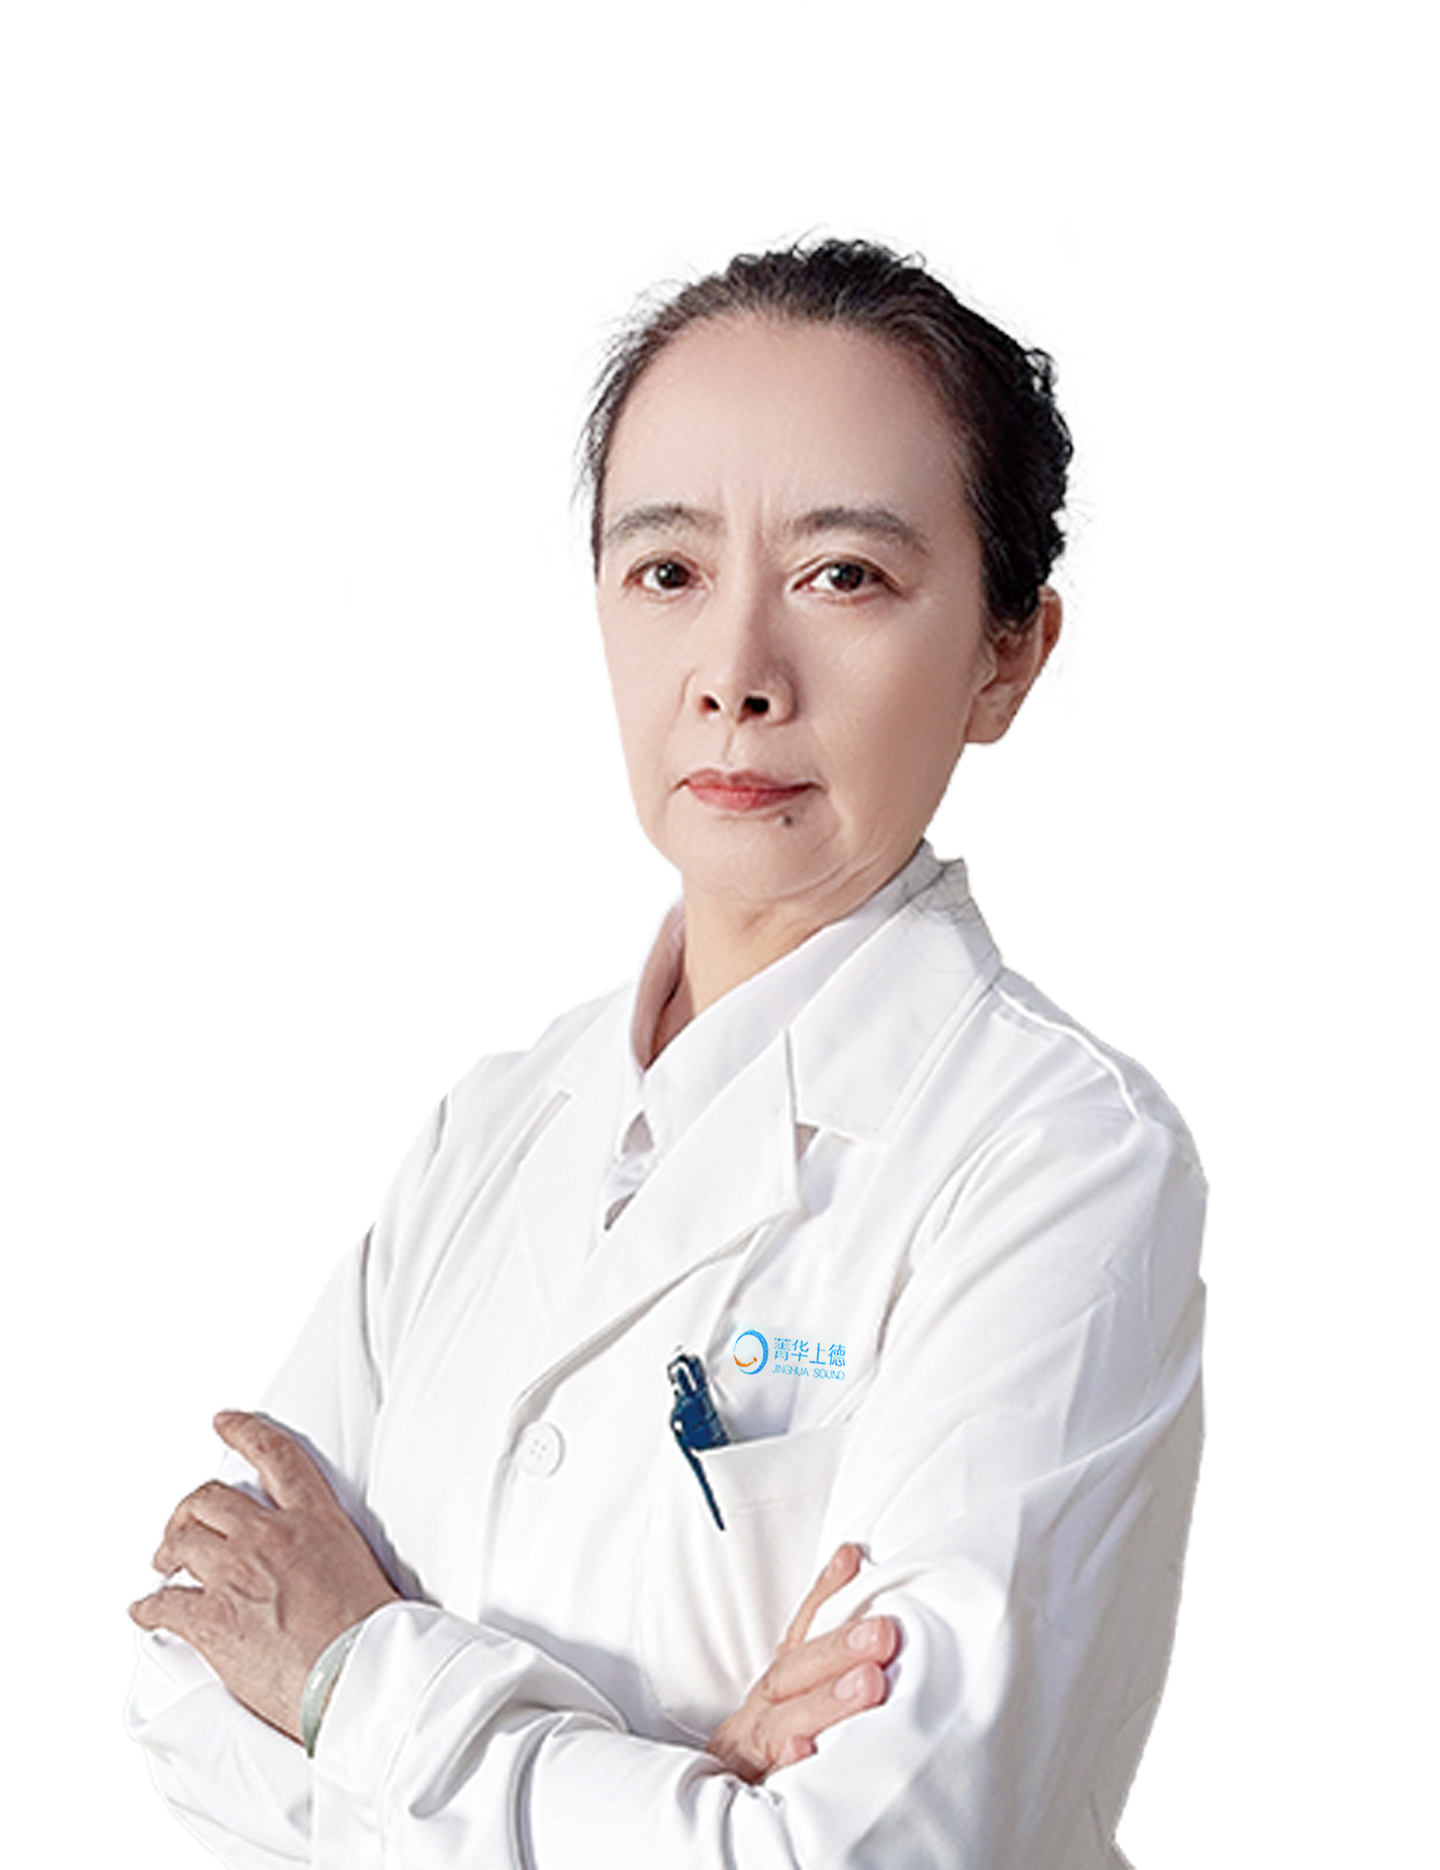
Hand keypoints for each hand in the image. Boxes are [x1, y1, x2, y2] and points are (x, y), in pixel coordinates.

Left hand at [129, 1411, 400, 1741]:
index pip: (274, 1455)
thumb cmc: (371, 1632)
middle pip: (209, 1500)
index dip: (244, 1432)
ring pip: (181, 1542)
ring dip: (167, 1551)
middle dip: (189, 1510)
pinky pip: (164, 1603)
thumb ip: (325, 1548)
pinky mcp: (213, 1619)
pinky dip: (149, 1606)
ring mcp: (237, 1575)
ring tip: (164, 1562)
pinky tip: (146, 1610)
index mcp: (314, 1518)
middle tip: (183, 1523)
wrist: (361, 1673)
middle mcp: (270, 1536)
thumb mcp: (359, 1563)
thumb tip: (314, 1562)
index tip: (226, 1422)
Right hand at [707, 1542, 898, 1782]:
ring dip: (825, 1701)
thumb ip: (823, 1672)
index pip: (799, 1635)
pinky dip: (786, 1761)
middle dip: (838, 1649)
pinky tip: (806, 1750)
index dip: (824, 1594)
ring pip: (782, 1721)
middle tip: (883, 1633)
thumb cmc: (768, 1754)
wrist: (715, 1812)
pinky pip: (767, 1778)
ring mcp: (752, 1752)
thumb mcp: (792, 1706)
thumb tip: (876, 1623)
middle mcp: (761, 1712)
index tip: (852, 1557)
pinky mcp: (748, 1795)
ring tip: (867, 1684)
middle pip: (793, 1673)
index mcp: (775, 1688)